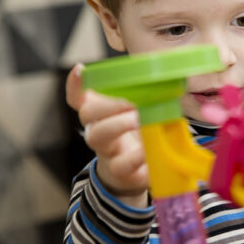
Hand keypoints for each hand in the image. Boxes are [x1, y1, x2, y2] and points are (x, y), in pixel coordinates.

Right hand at [66, 64, 148, 207]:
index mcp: (100, 114)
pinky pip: (121, 164)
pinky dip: (134, 156)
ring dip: (118, 125)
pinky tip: (146, 150)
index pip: (78, 98)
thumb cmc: (136, 136)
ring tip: (139, 120)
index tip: (80, 69)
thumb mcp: (139, 115)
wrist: (133, 174)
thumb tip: (169, 80)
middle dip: (109, 105)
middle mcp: (97, 130)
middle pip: (88, 114)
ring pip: (97, 137)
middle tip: (132, 103)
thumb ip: (146, 99)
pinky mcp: (119, 171)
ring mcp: (106, 151)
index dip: (75, 85)